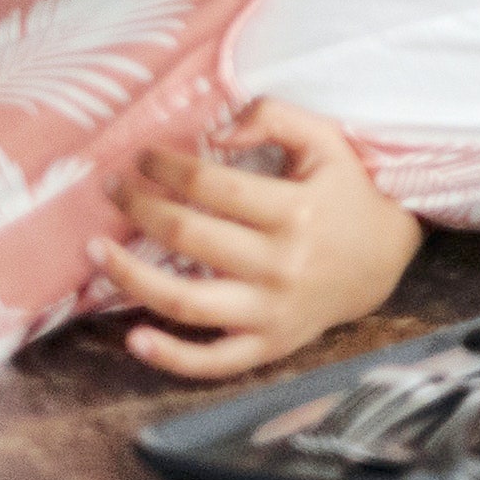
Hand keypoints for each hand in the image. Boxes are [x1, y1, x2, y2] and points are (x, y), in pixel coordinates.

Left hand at [94, 99, 424, 379]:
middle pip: (187, 235)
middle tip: (111, 190)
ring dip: (129, 276)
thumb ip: (276, 118)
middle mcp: (282, 263)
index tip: (142, 157)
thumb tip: (215, 134)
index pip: (210, 185)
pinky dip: (170, 357)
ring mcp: (272, 310)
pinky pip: (213, 361)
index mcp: (296, 210)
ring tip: (96, 251)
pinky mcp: (268, 344)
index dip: (165, 168)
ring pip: (184, 300)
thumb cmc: (344, 195)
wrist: (382, 261)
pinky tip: (133, 339)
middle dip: (138, 207)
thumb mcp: (326, 142)